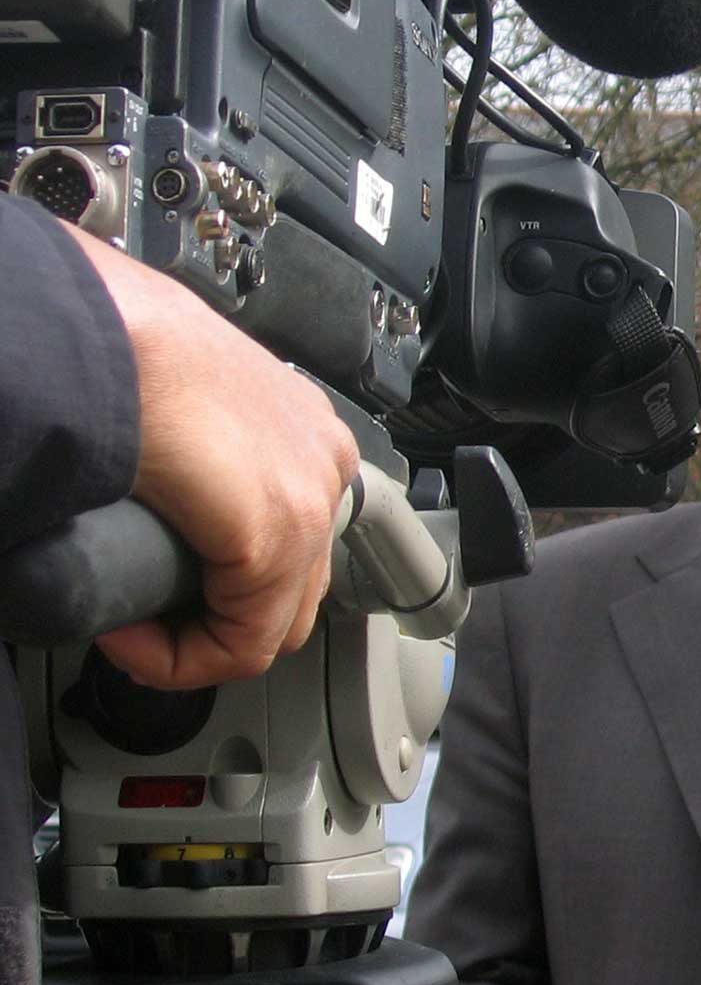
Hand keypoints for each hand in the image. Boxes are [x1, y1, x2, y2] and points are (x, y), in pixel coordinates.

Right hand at [62, 224, 359, 689]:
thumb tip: (159, 497)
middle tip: (142, 622)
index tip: (154, 590)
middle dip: (214, 621)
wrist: (96, 327)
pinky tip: (129, 635)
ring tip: (131, 630)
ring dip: (196, 642)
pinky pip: (243, 641)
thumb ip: (187, 452)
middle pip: (289, 587)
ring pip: (272, 622)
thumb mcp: (173, 406)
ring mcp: (311, 497)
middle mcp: (320, 460)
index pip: (288, 541)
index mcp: (297, 427)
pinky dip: (182, 657)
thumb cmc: (115, 345)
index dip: (217, 584)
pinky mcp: (279, 533)